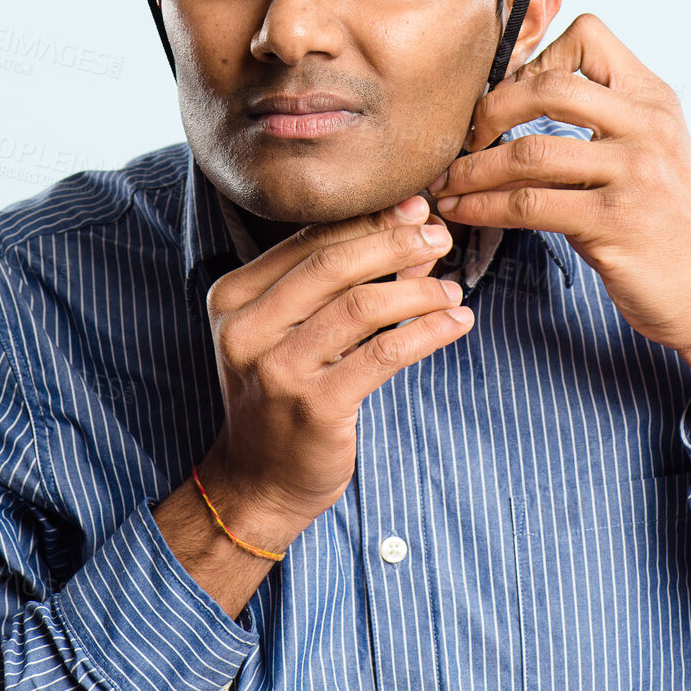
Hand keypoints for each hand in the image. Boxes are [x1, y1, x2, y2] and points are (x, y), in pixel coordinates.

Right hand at [198, 197, 473, 549]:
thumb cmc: (281, 394)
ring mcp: (278, 370)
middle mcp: (247, 328)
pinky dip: (427, 333)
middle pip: (334, 264)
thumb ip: (341, 281)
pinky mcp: (315, 407)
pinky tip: (456, 324)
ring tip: (452, 289)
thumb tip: (411, 227)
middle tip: (441, 238)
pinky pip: (384, 355)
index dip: (367, 220)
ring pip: (362, 306)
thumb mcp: (293, 330)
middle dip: (395, 243)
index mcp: (234, 297)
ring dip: (419, 291)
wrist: (257, 482)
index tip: (414, 207)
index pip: (309, 240)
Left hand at [429, 13, 690, 436]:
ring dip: (473, 169)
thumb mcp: (647, 153)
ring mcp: (635, 173)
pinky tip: (463, 211)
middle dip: (490, 110)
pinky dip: (483, 207)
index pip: (588, 34)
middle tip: (465, 136)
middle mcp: (649, 126)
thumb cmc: (663, 223)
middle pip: (546, 86)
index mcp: (654, 98)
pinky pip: (528, 205)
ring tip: (448, 181)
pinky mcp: (615, 221)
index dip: (538, 54)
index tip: (510, 92)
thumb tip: (510, 98)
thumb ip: (598, 120)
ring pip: (528, 152)